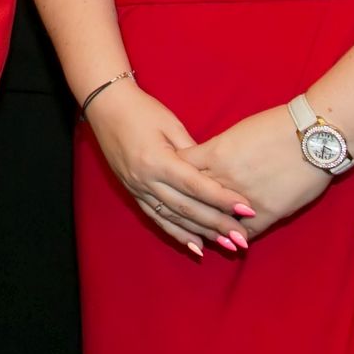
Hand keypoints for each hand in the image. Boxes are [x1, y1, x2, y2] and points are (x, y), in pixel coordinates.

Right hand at [83, 81, 252, 255]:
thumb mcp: (171, 125)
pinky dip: (177, 234)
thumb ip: (193, 152)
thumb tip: (215, 176)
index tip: (247, 209)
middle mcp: (146, 179)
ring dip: (201, 234)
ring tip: (227, 245)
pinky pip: (157, 218)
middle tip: (243, 238)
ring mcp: (137, 189)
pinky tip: (196, 247)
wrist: (106, 107)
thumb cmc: (143, 110)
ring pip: (173, 218)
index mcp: (157, 160)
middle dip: (217, 224)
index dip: (223, 199)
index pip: (196, 185)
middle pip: (187, 207)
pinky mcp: (133, 193)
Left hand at [180, 106, 330, 236]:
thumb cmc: (277, 126)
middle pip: (193, 198)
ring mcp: (245, 199)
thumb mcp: (238, 131)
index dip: (174, 175)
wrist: (313, 136)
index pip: (182, 168)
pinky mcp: (267, 213)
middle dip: (183, 204)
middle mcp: (224, 178)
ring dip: (208, 226)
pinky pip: (244, 231)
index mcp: (215, 153)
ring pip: (216, 219)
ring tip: (202, 231)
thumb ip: (218, 149)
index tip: (169, 180)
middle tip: (177, 211)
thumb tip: (207, 159)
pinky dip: (236, 235)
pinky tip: (232, 238)